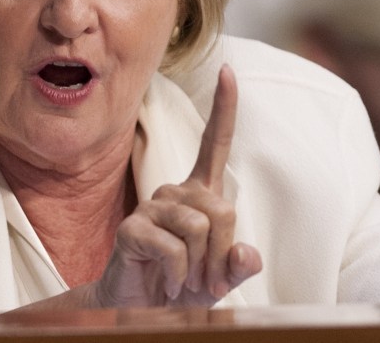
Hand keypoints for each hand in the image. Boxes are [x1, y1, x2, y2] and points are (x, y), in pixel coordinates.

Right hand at [93, 64, 262, 306]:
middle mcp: (175, 191)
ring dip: (201, 268)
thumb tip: (247, 254)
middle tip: (207, 279)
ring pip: (200, 228)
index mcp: (199, 192)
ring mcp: (152, 206)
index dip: (224, 107)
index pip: (214, 143)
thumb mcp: (220, 278)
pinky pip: (174, 249)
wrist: (140, 309)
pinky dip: (180, 276)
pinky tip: (169, 284)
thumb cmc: (183, 285)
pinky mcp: (132, 228)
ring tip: (186, 281)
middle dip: (222, 253)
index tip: (227, 70)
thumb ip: (238, 266)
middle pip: (222, 209)